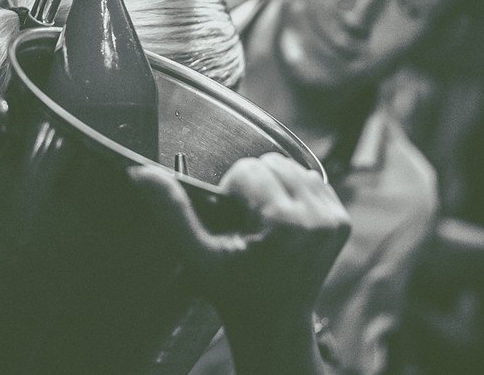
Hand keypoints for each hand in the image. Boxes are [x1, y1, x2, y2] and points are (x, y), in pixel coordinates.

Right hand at [128, 152, 349, 328]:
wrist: (275, 321)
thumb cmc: (234, 291)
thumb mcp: (197, 255)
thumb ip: (171, 212)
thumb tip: (140, 173)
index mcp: (283, 224)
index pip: (247, 170)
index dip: (231, 193)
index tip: (234, 224)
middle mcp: (316, 218)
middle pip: (272, 162)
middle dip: (254, 186)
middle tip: (248, 225)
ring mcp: (333, 219)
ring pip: (292, 166)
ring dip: (274, 186)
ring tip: (265, 223)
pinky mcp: (342, 220)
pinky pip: (312, 179)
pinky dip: (294, 192)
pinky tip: (284, 222)